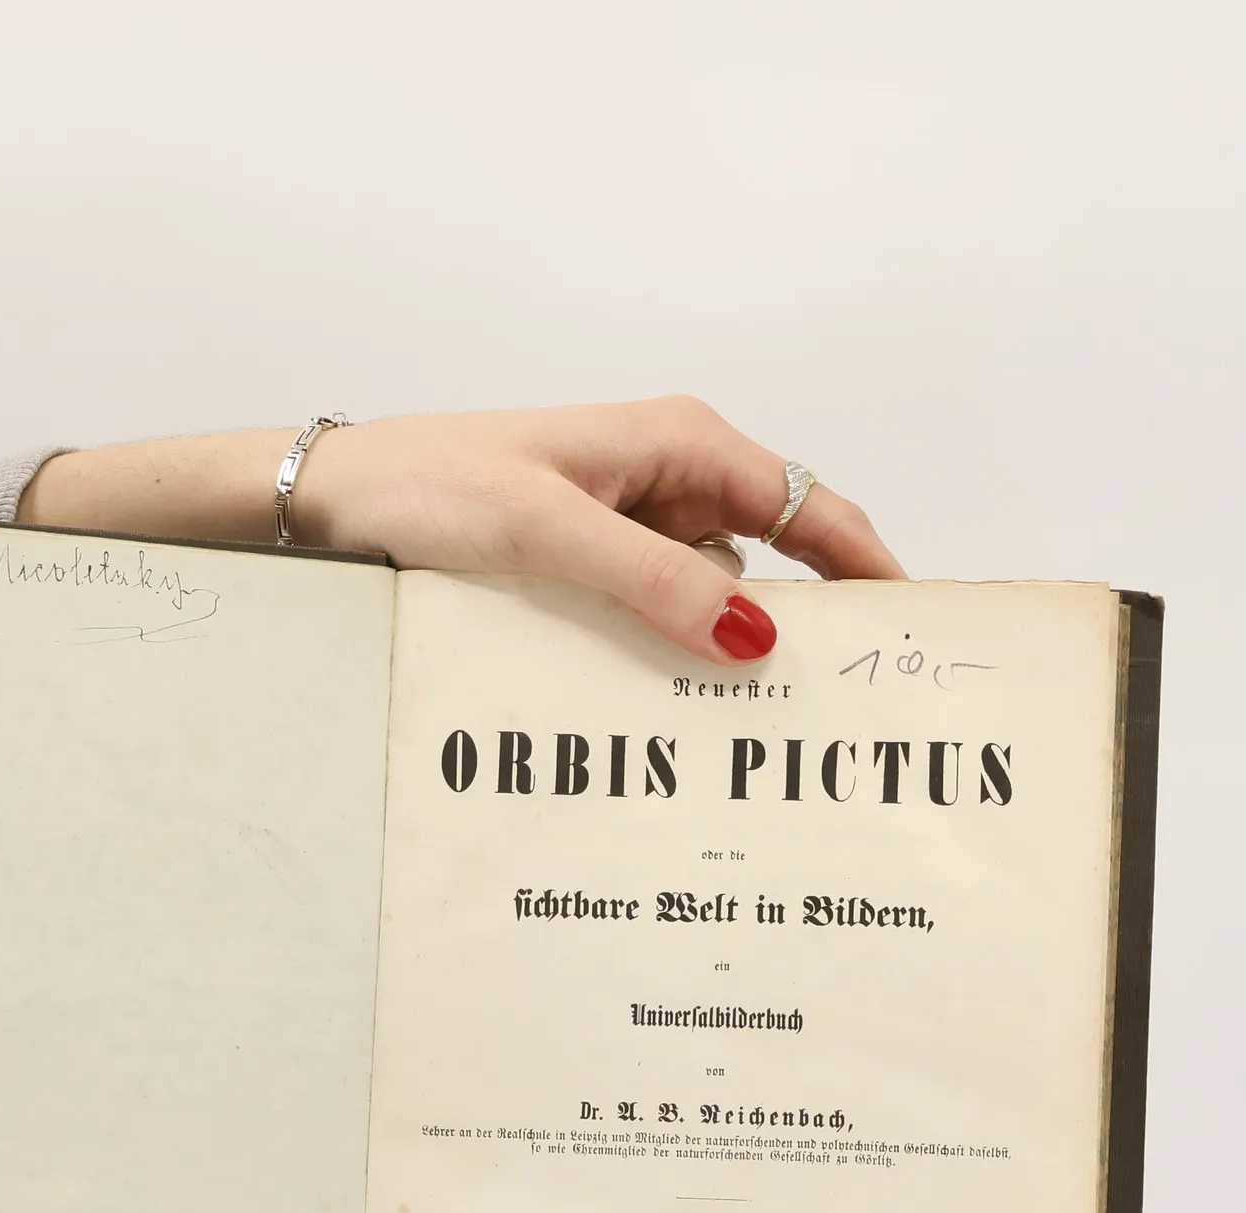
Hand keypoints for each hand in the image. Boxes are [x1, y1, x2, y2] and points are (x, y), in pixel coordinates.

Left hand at [17, 397, 904, 664]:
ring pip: (709, 597)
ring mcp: (626, 525)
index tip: (912, 636)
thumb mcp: (548, 535)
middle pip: (771, 558)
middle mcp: (665, 478)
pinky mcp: (585, 566)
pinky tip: (658, 707)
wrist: (333, 502)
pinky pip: (651, 615)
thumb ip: (654, 582)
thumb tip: (757, 635)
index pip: (810, 507)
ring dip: (718, 654)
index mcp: (678, 443)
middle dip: (799, 628)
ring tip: (741, 735)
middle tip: (832, 713)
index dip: (868, 568)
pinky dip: (662, 656)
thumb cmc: (430, 485)